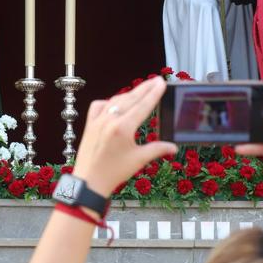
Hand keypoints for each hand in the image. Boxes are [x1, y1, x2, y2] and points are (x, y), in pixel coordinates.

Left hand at [72, 77, 175, 196]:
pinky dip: (109, 102)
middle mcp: (109, 120)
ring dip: (129, 94)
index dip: (153, 94)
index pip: (142, 106)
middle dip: (145, 89)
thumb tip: (173, 147)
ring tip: (141, 88)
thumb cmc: (113, 172)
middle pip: (130, 99)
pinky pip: (99, 106)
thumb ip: (157, 150)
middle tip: (156, 80)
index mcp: (123, 128)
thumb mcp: (138, 160)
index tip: (161, 83)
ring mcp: (97, 120)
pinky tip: (115, 102)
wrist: (88, 181)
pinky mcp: (89, 124)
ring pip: (116, 100)